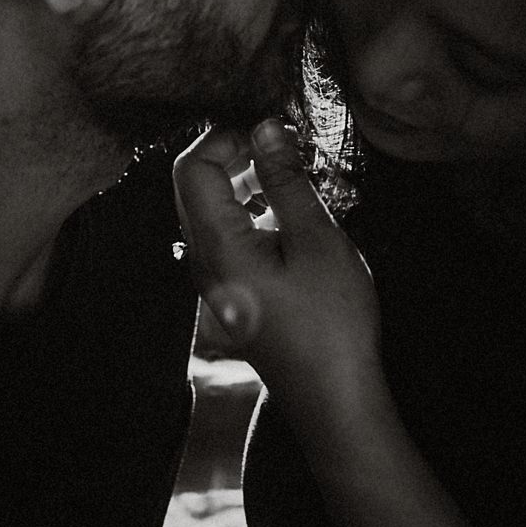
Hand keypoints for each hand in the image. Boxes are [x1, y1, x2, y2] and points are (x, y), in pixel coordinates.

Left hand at [173, 118, 382, 429]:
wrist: (334, 399)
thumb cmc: (332, 323)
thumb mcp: (316, 240)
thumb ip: (286, 180)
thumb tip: (266, 127)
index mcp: (217, 247)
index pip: (191, 167)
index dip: (224, 135)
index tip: (269, 127)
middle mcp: (203, 263)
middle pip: (192, 187)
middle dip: (232, 154)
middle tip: (281, 144)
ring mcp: (213, 282)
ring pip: (208, 211)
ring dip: (241, 181)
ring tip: (289, 174)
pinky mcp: (231, 294)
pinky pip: (224, 236)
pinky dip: (247, 210)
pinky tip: (287, 214)